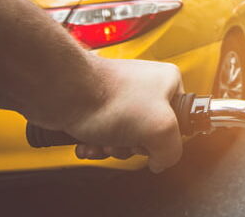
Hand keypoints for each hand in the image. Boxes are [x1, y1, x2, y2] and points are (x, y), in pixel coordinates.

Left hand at [37, 58, 184, 172]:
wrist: (63, 92)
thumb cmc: (106, 97)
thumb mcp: (160, 129)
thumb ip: (172, 150)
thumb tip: (160, 160)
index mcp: (167, 83)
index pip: (181, 121)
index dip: (166, 137)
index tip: (154, 138)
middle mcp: (144, 86)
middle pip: (150, 134)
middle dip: (133, 146)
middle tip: (126, 139)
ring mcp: (119, 96)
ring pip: (125, 138)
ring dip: (113, 148)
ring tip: (104, 139)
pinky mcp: (97, 106)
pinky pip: (104, 135)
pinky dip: (95, 144)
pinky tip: (89, 141)